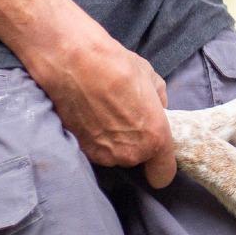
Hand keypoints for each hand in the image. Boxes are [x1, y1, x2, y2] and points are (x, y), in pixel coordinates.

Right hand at [35, 20, 175, 187]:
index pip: (163, 173)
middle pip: (137, 159)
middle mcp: (131, 153)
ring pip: (115, 155)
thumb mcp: (151, 80)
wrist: (72, 60)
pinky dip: (94, 138)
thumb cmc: (116, 66)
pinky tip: (89, 116)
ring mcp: (104, 154)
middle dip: (135, 143)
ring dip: (113, 142)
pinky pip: (96, 149)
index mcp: (155, 139)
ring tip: (103, 114)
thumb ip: (159, 103)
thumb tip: (158, 109)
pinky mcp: (81, 149)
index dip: (161, 168)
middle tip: (125, 118)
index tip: (156, 160)